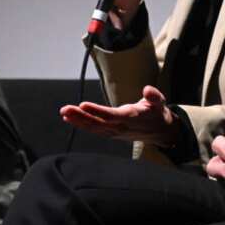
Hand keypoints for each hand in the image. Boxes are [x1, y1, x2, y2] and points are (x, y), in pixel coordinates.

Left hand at [60, 85, 178, 144]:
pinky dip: (81, 125)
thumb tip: (148, 90)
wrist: (160, 132)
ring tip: (64, 112)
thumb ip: (154, 96)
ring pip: (93, 128)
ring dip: (77, 121)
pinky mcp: (111, 133)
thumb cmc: (156, 113)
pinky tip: (69, 119)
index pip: (111, 115)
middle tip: (65, 110)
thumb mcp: (160, 103)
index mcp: (131, 118)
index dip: (96, 111)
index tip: (83, 105)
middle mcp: (120, 127)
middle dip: (80, 117)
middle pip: (97, 123)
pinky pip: (94, 130)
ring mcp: (115, 132)